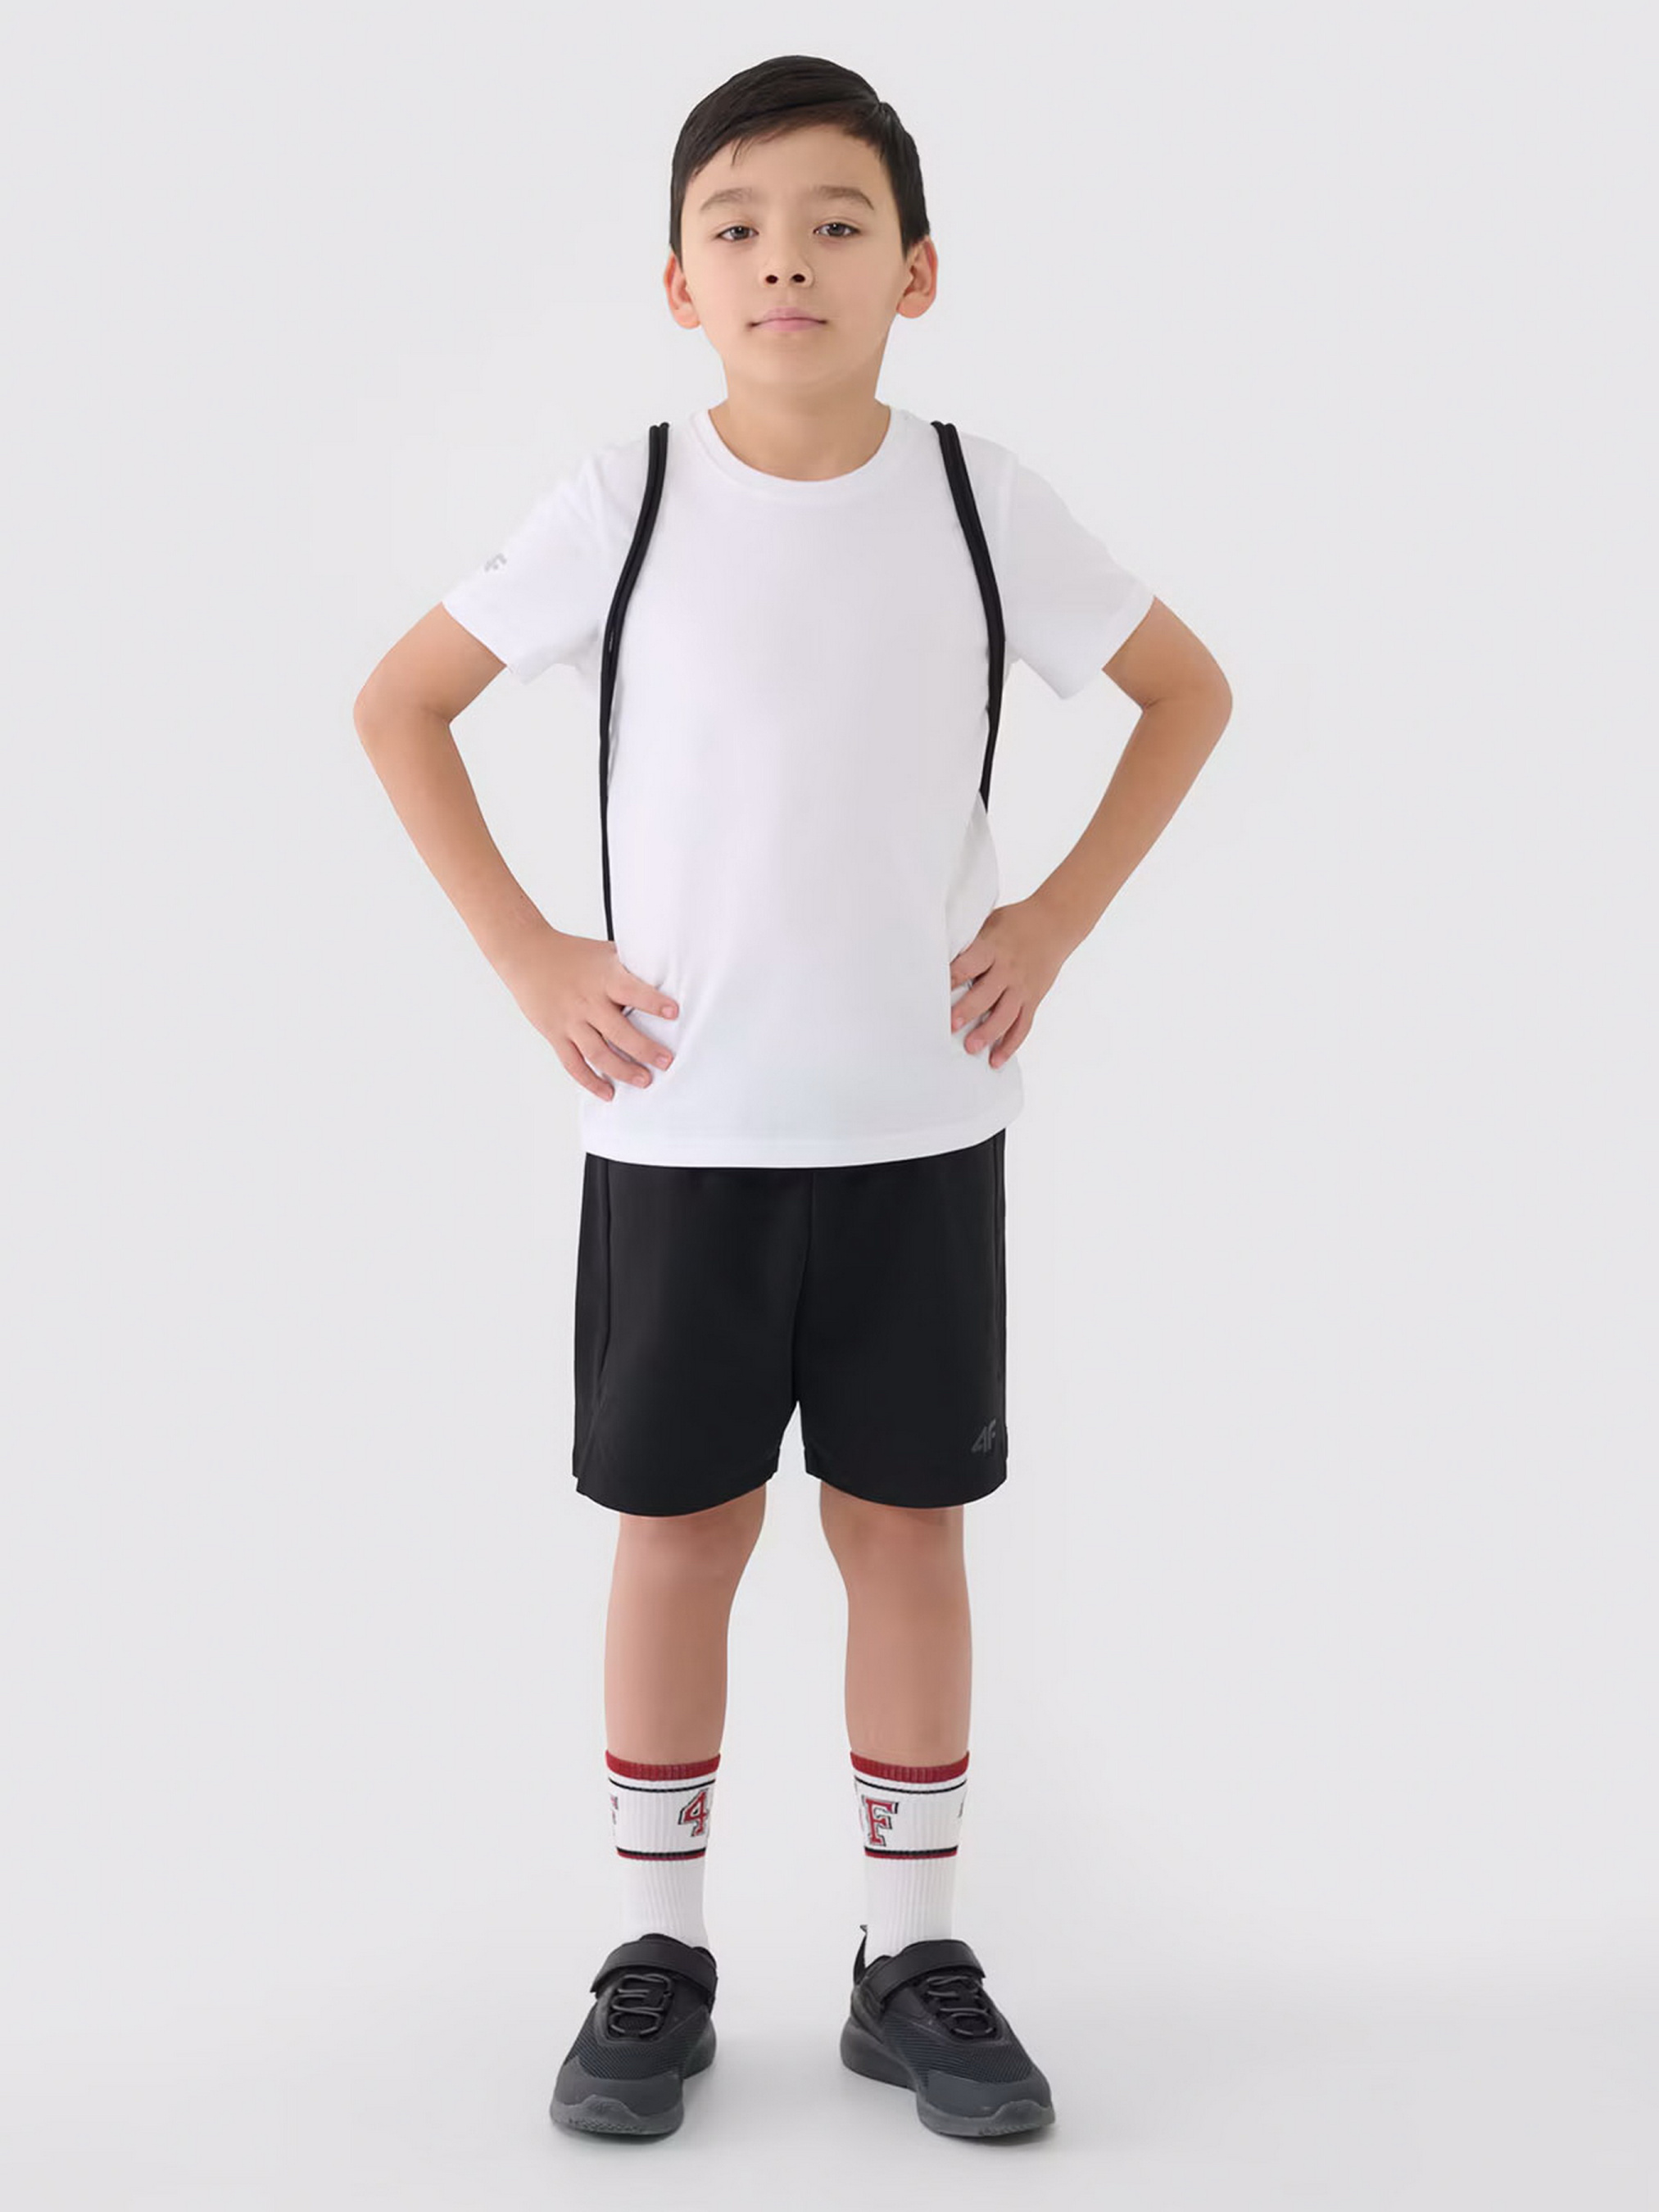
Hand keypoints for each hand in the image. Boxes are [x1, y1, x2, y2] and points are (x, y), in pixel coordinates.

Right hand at [499, 927, 677, 1101]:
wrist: (527, 955)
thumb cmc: (571, 953)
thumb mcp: (604, 952)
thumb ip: (630, 967)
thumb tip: (665, 972)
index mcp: (603, 978)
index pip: (632, 991)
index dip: (653, 1002)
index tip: (674, 1012)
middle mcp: (587, 1002)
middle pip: (618, 1031)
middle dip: (645, 1049)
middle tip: (666, 1061)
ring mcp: (570, 1021)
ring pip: (598, 1053)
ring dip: (623, 1070)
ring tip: (644, 1081)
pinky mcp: (555, 1035)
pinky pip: (573, 1064)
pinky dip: (590, 1081)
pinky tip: (608, 1092)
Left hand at [948, 898, 1072, 1069]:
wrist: (1055, 922)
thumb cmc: (1015, 921)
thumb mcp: (990, 923)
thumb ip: (969, 942)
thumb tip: (935, 953)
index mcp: (992, 947)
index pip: (969, 965)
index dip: (951, 979)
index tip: (933, 992)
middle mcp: (1008, 969)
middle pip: (987, 993)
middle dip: (968, 1010)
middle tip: (950, 1026)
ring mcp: (1022, 987)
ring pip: (1006, 1014)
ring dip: (988, 1033)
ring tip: (971, 1048)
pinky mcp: (1033, 999)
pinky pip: (1022, 1025)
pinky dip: (1010, 1044)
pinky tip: (996, 1060)